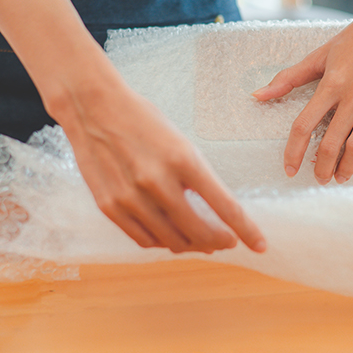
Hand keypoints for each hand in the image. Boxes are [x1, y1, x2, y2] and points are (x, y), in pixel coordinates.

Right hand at [56, 74, 266, 253]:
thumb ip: (196, 177)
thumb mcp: (180, 141)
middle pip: (200, 232)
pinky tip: (171, 236)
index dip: (247, 231)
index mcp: (183, 159)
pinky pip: (144, 239)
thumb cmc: (142, 120)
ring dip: (192, 245)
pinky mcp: (109, 206)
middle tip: (228, 241)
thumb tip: (214, 213)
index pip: (225, 206)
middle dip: (220, 241)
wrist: (92, 107)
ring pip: (172, 241)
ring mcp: (130, 197)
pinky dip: (162, 243)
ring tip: (201, 240)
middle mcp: (157, 181)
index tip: (260, 245)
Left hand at [252, 6, 352, 183]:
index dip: (294, 150)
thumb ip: (289, 78)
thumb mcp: (319, 55)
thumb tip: (258, 95)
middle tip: (319, 178)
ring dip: (347, 167)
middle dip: (322, 166)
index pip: (304, 125)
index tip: (290, 167)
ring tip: (340, 176)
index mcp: (331, 83)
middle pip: (332, 142)